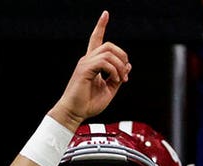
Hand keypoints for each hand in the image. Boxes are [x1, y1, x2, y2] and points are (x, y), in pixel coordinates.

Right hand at [50, 11, 130, 128]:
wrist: (74, 113)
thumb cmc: (88, 104)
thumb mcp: (109, 90)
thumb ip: (118, 77)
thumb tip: (128, 65)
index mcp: (92, 63)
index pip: (96, 39)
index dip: (101, 26)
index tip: (105, 14)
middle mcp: (87, 60)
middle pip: (109, 45)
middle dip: (122, 56)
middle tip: (124, 75)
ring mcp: (85, 63)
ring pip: (109, 53)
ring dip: (120, 66)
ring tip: (120, 80)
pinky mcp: (84, 70)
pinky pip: (104, 62)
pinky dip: (114, 71)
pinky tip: (115, 80)